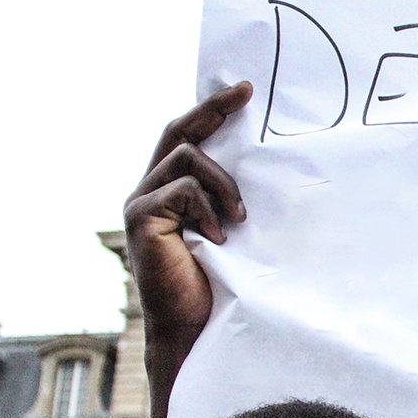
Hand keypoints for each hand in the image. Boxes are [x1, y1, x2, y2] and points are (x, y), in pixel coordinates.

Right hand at [123, 81, 251, 417]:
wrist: (198, 328)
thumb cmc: (222, 285)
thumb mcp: (237, 232)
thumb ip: (237, 200)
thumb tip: (278, 169)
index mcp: (173, 188)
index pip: (190, 135)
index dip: (213, 110)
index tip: (245, 90)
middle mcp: (150, 188)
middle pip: (178, 130)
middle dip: (213, 109)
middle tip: (245, 94)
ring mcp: (141, 201)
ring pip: (187, 157)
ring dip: (222, 184)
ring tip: (238, 219)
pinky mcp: (140, 218)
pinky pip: (181, 188)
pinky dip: (206, 207)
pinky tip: (218, 238)